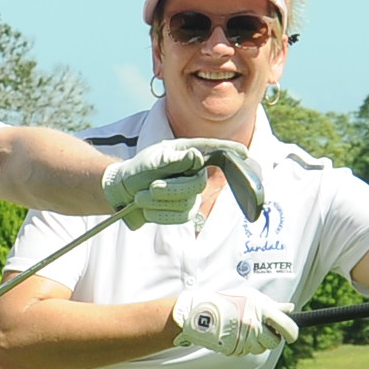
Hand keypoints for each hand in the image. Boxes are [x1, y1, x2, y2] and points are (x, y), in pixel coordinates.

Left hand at [101, 138, 261, 229]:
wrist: (124, 191)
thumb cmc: (139, 170)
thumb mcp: (152, 160)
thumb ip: (174, 159)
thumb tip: (197, 156)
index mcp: (188, 153)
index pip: (214, 151)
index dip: (230, 151)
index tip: (244, 153)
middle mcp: (195, 173)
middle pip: (197, 185)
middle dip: (172, 189)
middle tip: (152, 187)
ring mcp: (192, 194)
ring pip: (186, 203)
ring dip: (159, 202)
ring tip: (141, 197)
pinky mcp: (185, 211)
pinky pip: (179, 217)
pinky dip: (159, 214)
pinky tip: (147, 208)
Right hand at [168, 289, 298, 357]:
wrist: (200, 313)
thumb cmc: (228, 301)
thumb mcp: (251, 296)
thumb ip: (271, 304)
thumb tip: (290, 309)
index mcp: (261, 310)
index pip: (287, 326)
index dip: (292, 333)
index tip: (291, 335)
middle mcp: (254, 326)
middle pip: (275, 342)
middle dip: (272, 338)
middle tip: (263, 329)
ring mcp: (244, 339)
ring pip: (261, 349)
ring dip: (257, 342)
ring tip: (245, 329)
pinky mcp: (235, 349)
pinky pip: (247, 352)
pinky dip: (244, 345)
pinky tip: (236, 334)